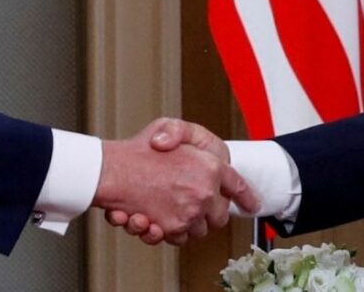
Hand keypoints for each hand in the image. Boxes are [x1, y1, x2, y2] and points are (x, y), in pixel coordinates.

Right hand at [95, 118, 258, 245]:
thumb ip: (184, 133)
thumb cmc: (136, 150)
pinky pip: (178, 238)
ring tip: (169, 208)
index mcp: (211, 167)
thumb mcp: (167, 125)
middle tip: (192, 201)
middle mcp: (204, 193)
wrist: (110, 171)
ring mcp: (188, 213)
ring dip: (188, 223)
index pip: (238, 186)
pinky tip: (153, 219)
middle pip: (219, 215)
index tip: (253, 203)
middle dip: (209, 211)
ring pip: (199, 229)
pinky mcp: (170, 228)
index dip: (246, 196)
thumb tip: (194, 150)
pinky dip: (167, 232)